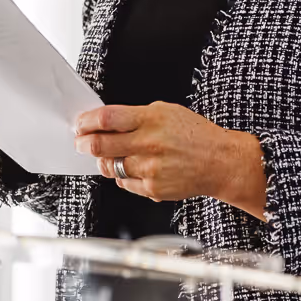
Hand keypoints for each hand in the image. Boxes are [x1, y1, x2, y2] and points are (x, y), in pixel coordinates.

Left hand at [73, 101, 267, 218]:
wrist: (220, 162)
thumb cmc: (195, 135)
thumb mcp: (166, 112)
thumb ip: (135, 116)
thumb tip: (104, 122)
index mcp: (151, 119)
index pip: (107, 119)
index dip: (86, 122)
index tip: (80, 124)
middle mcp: (149, 144)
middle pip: (100, 145)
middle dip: (83, 143)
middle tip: (81, 141)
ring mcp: (150, 169)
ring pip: (109, 166)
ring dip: (104, 160)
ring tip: (112, 154)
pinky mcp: (152, 188)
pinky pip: (123, 182)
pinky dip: (123, 175)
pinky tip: (135, 167)